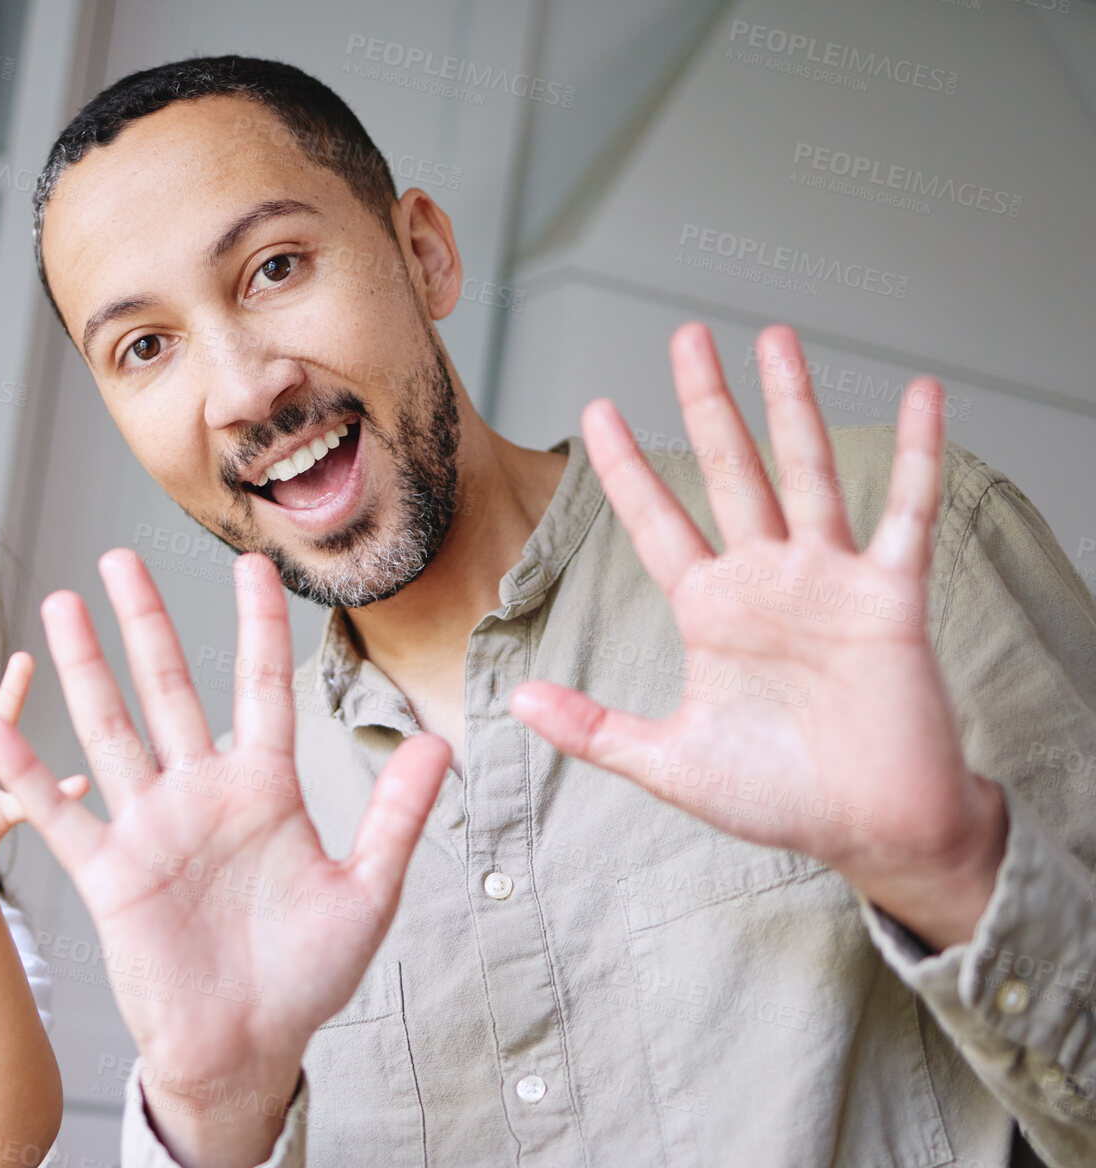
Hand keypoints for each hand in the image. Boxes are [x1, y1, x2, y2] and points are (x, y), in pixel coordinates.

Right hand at [0, 551, 449, 1167]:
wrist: (245, 1052)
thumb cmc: (306, 978)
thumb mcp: (366, 893)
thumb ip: (396, 816)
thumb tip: (442, 744)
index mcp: (264, 790)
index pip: (259, 688)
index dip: (256, 626)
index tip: (252, 566)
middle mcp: (201, 794)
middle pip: (169, 689)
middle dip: (144, 623)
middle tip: (118, 559)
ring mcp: (150, 828)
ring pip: (112, 730)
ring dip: (86, 670)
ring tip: (60, 605)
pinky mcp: (110, 873)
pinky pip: (61, 813)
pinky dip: (26, 773)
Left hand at [510, 323, 1005, 949]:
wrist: (871, 832)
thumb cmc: (780, 798)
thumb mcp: (669, 762)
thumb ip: (593, 728)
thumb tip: (517, 701)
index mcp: (711, 611)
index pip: (657, 521)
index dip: (626, 466)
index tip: (597, 410)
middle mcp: (766, 581)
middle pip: (728, 470)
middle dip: (705, 403)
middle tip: (686, 338)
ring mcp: (828, 581)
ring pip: (805, 471)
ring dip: (792, 403)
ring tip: (775, 339)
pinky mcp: (889, 595)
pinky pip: (905, 512)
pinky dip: (916, 454)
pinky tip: (920, 395)